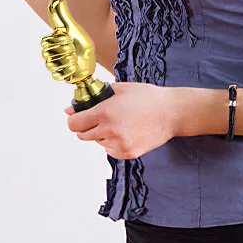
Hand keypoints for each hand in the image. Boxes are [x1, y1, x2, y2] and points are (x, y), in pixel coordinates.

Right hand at [41, 0, 97, 84]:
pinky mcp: (61, 75)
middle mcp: (50, 53)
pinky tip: (76, 67)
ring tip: (76, 58)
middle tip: (73, 49)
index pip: (45, 42)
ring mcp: (55, 65)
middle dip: (64, 51)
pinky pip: (57, 76)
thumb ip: (62, 14)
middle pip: (48, 55)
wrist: (90, 55)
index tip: (69, 39)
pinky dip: (68, 72)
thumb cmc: (79, 40)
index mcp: (51, 42)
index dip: (59, 41)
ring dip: (67, 61)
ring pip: (52, 65)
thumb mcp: (72, 26)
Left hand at [66, 83, 196, 160]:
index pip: (74, 124)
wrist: (172, 113)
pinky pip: (109, 150)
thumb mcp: (119, 90)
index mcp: (106, 112)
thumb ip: (93, 98)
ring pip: (97, 142)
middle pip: (83, 135)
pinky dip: (112, 143)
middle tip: (101, 118)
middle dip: (87, 126)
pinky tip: (126, 131)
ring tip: (119, 123)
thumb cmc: (148, 98)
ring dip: (101, 134)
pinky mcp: (128, 153)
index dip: (74, 119)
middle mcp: (110, 130)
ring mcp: (119, 144)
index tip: (78, 117)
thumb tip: (70, 110)